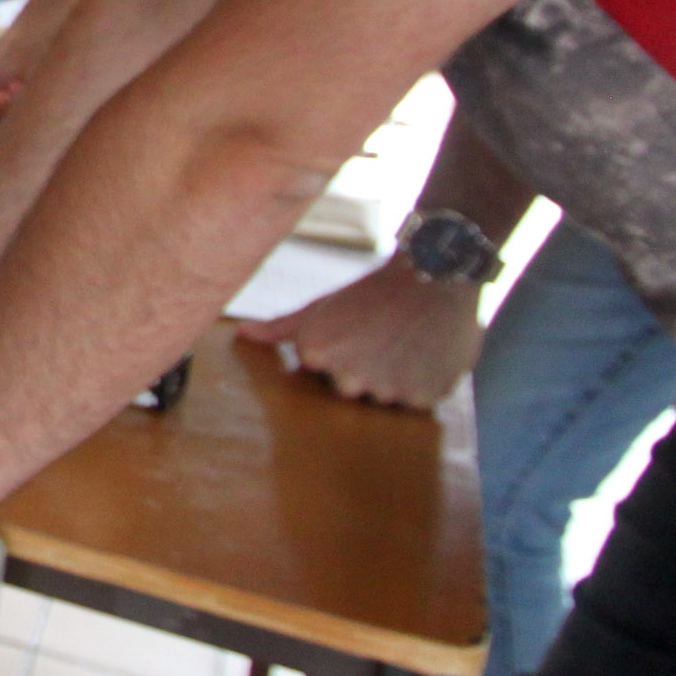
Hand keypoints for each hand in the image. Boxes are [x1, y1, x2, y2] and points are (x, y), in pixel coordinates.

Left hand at [239, 258, 481, 409]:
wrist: (434, 274)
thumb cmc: (372, 292)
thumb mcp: (322, 307)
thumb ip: (281, 328)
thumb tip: (241, 333)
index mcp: (316, 355)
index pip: (321, 375)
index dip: (341, 354)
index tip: (355, 332)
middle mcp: (348, 380)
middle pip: (352, 391)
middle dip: (365, 370)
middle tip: (381, 338)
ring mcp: (387, 391)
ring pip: (386, 398)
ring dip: (395, 378)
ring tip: (404, 342)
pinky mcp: (423, 398)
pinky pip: (417, 402)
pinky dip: (422, 383)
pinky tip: (424, 353)